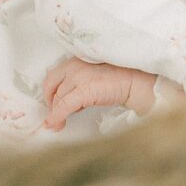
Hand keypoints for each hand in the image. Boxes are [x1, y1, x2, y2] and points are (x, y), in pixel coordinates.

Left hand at [42, 57, 157, 130]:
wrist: (135, 81)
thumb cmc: (118, 80)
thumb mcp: (92, 76)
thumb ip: (78, 83)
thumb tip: (64, 102)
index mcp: (75, 61)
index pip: (53, 77)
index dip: (50, 93)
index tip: (52, 105)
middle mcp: (74, 66)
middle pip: (52, 88)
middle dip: (51, 104)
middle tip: (54, 117)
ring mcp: (78, 78)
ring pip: (58, 99)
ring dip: (56, 113)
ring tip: (59, 124)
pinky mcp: (84, 91)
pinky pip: (63, 106)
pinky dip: (57, 117)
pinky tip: (55, 124)